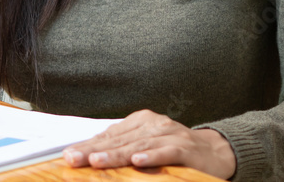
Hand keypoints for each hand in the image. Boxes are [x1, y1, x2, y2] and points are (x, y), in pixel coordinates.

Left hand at [62, 110, 235, 179]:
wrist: (215, 153)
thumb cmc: (175, 150)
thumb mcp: (147, 146)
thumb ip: (123, 149)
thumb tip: (91, 157)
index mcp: (140, 122)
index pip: (109, 134)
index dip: (88, 145)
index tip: (68, 155)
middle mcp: (153, 124)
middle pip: (119, 139)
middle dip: (93, 150)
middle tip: (74, 159)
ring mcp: (169, 134)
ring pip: (138, 145)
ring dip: (117, 154)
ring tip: (97, 161)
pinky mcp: (185, 147)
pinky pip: (166, 151)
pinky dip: (152, 156)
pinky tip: (138, 161)